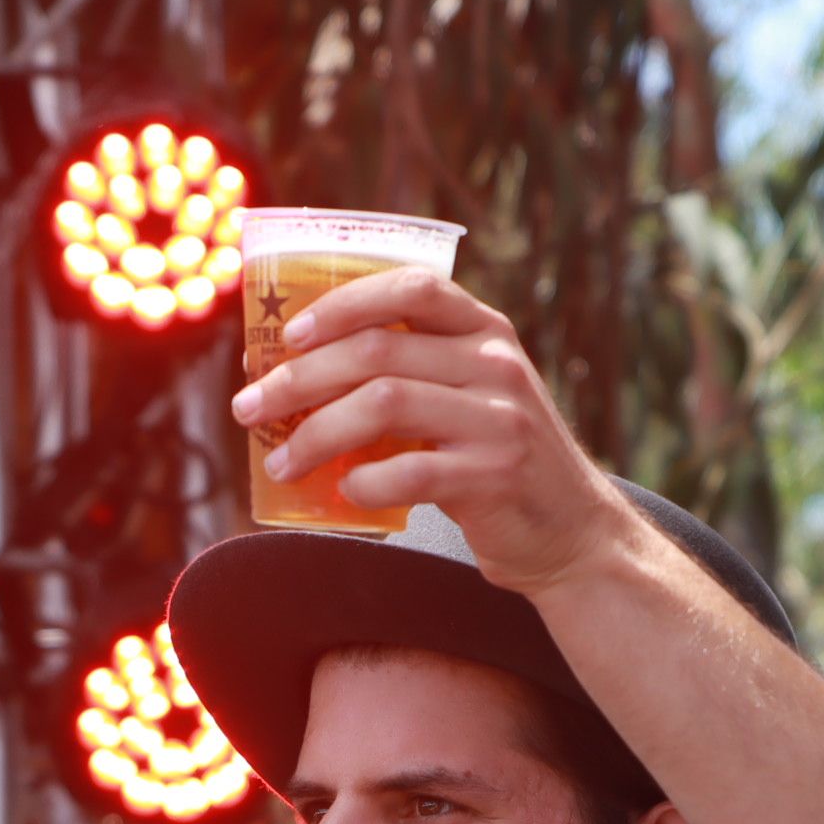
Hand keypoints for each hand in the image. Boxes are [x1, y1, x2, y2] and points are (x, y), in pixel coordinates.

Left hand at [227, 267, 651, 594]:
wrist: (573, 534)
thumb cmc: (498, 464)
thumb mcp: (473, 398)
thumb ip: (414, 373)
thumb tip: (298, 371)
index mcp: (487, 333)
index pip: (410, 289)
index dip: (342, 303)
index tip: (289, 334)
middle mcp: (496, 365)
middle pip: (375, 352)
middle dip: (297, 379)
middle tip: (249, 408)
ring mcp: (499, 418)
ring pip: (382, 405)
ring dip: (314, 434)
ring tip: (280, 460)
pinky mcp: (494, 475)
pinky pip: (406, 472)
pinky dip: (362, 484)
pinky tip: (344, 494)